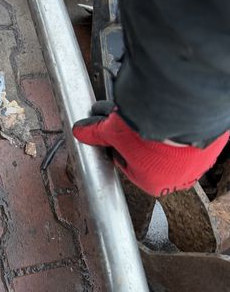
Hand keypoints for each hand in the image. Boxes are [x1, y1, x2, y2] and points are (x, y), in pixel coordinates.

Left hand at [72, 101, 228, 195]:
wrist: (186, 114)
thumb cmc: (150, 132)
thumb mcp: (114, 132)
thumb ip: (97, 133)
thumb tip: (80, 131)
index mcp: (151, 183)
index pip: (125, 162)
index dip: (117, 143)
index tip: (114, 128)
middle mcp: (177, 178)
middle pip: (147, 152)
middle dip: (133, 133)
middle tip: (126, 114)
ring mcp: (197, 162)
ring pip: (169, 143)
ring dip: (156, 126)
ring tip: (145, 108)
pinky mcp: (211, 144)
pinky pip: (191, 133)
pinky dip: (179, 123)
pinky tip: (168, 109)